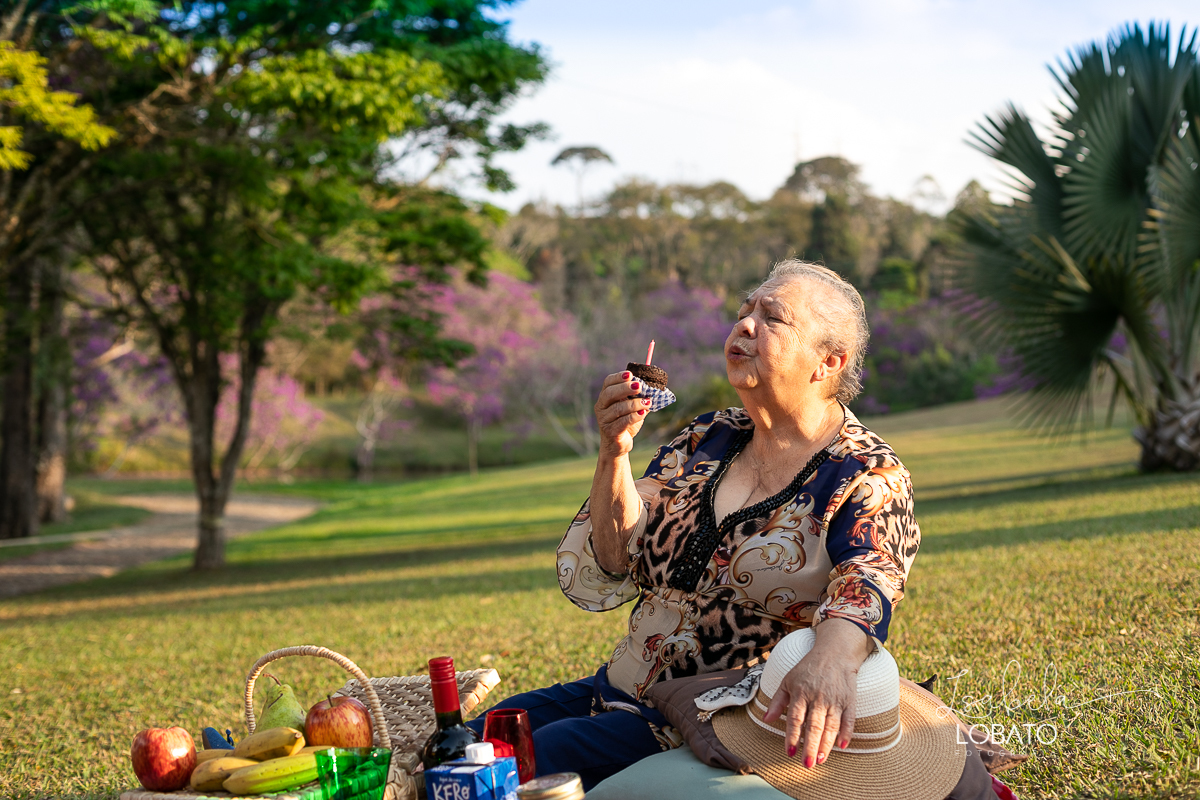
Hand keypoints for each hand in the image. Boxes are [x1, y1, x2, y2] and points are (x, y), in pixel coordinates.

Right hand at [595, 371, 650, 457]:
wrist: (618, 444)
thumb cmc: (625, 422)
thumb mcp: (631, 407)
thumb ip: (638, 396)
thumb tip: (653, 386)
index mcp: (605, 398)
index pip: (608, 383)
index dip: (618, 377)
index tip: (630, 375)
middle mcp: (601, 407)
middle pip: (610, 394)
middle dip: (625, 388)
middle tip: (639, 387)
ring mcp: (604, 420)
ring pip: (618, 408)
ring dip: (635, 404)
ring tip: (648, 402)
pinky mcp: (611, 432)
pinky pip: (623, 422)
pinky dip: (635, 416)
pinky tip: (643, 413)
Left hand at [762, 648, 857, 768]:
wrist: (835, 653)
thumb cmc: (807, 669)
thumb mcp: (788, 680)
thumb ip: (777, 701)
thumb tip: (766, 719)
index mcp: (801, 692)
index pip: (796, 718)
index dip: (792, 736)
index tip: (789, 752)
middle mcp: (818, 697)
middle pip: (814, 725)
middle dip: (810, 746)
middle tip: (807, 764)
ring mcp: (835, 699)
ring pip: (831, 725)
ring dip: (826, 744)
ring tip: (820, 760)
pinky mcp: (849, 700)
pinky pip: (849, 719)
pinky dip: (847, 733)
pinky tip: (842, 746)